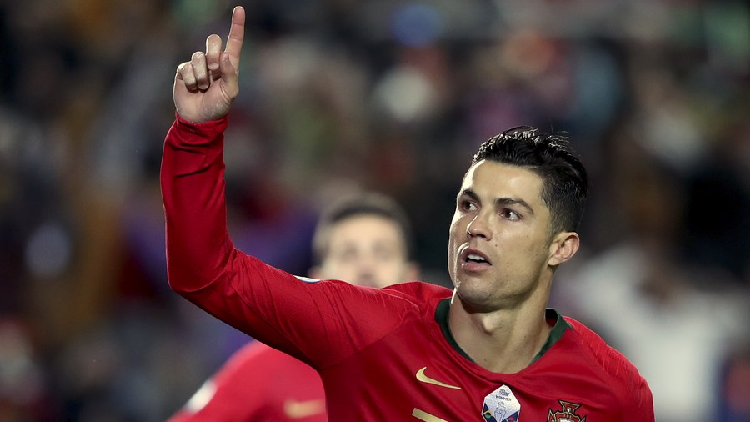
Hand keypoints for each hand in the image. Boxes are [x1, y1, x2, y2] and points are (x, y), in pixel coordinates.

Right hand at [173, 6, 244, 122]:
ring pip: (198, 56)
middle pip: (213, 41)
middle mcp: (214, 61)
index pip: (234, 41)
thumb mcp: (230, 93)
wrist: (199, 118)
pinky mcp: (183, 70)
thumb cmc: (218, 106)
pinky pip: (185, 67)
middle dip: (213, 56)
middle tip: (213, 74)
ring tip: (203, 88)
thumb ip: (230, 73)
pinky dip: (190, 81)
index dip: (236, 25)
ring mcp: (198, 65)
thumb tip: (225, 55)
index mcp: (229, 64)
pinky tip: (192, 89)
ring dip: (201, 76)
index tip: (239, 9)